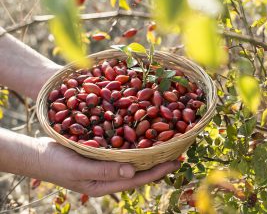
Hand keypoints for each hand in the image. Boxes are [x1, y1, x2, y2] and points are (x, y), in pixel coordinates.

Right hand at [36, 137, 179, 196]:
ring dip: (149, 152)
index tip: (176, 162)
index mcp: (106, 184)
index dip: (158, 171)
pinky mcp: (100, 154)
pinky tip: (143, 135)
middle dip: (158, 162)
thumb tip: (133, 171)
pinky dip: (135, 143)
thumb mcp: (79, 168)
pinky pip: (122, 150)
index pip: (138, 179)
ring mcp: (105, 165)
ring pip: (132, 160)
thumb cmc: (55, 163)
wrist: (36, 154)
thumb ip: (105, 170)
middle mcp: (109, 176)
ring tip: (166, 143)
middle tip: (178, 151)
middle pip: (139, 170)